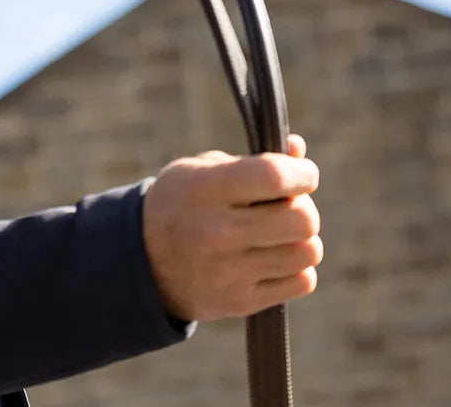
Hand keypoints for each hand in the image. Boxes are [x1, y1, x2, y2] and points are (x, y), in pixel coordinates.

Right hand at [142, 134, 320, 321]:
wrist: (143, 261)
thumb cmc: (182, 202)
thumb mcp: (203, 169)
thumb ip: (253, 161)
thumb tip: (298, 150)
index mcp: (205, 189)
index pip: (273, 177)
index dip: (301, 173)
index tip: (303, 173)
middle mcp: (217, 232)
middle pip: (301, 219)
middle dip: (303, 206)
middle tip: (287, 204)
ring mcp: (230, 272)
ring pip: (307, 252)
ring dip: (302, 238)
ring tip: (279, 231)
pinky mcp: (241, 302)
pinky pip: (301, 282)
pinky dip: (297, 267)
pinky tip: (274, 255)